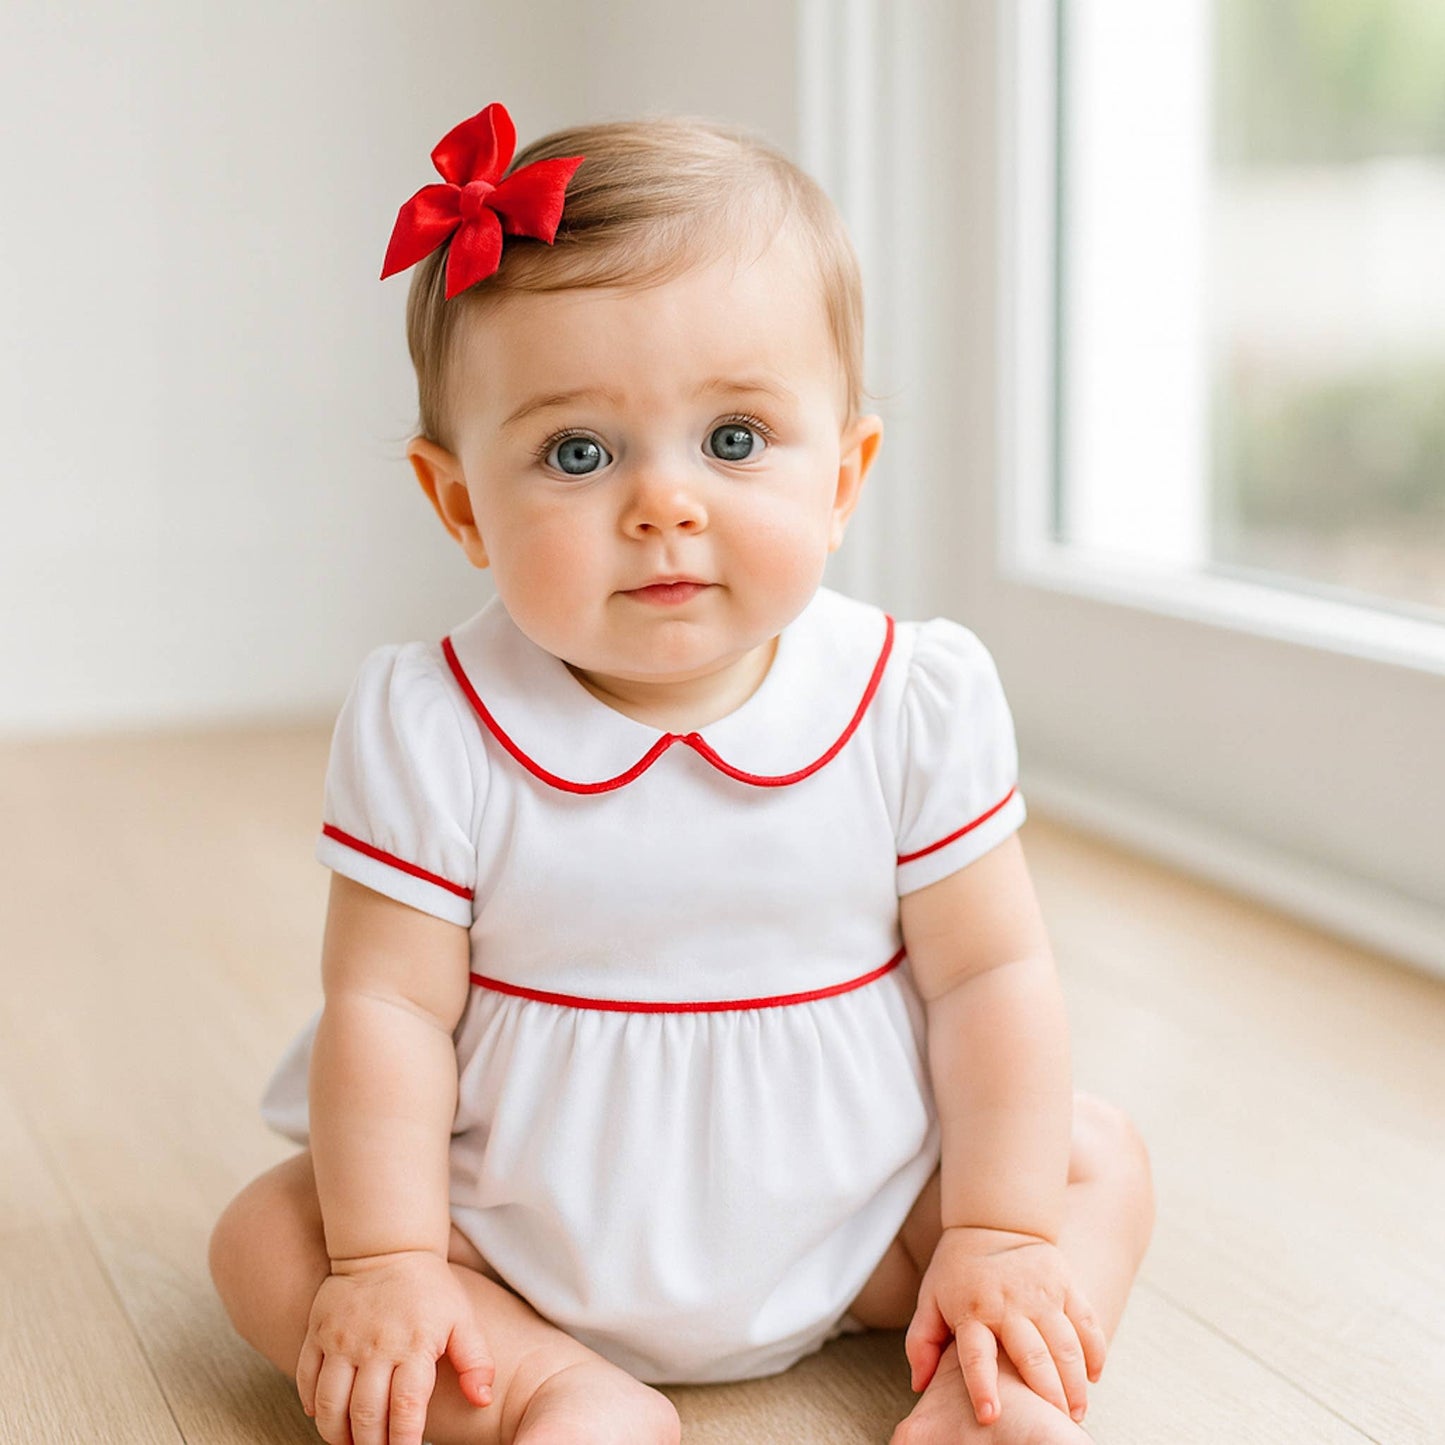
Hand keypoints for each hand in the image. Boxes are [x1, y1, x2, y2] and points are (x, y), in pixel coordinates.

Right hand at [295, 1250, 493, 1444]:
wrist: (388, 1245)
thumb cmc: (429, 1288)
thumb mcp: (462, 1318)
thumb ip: (476, 1360)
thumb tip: (483, 1399)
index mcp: (414, 1344)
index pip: (406, 1408)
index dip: (404, 1442)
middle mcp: (374, 1345)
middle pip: (365, 1414)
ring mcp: (341, 1339)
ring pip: (329, 1405)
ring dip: (336, 1434)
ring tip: (351, 1443)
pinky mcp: (317, 1332)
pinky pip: (304, 1379)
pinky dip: (310, 1404)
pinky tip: (325, 1415)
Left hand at [904, 1226, 1106, 1426]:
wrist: (992, 1220)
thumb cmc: (958, 1270)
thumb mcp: (930, 1299)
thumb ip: (922, 1342)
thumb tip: (920, 1385)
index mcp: (971, 1310)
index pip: (976, 1355)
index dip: (983, 1386)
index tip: (991, 1416)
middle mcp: (1008, 1304)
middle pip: (1032, 1357)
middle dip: (1046, 1396)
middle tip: (1053, 1425)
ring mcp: (1041, 1294)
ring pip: (1065, 1346)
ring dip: (1074, 1384)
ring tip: (1075, 1412)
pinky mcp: (1065, 1284)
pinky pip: (1087, 1323)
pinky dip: (1095, 1352)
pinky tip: (1094, 1377)